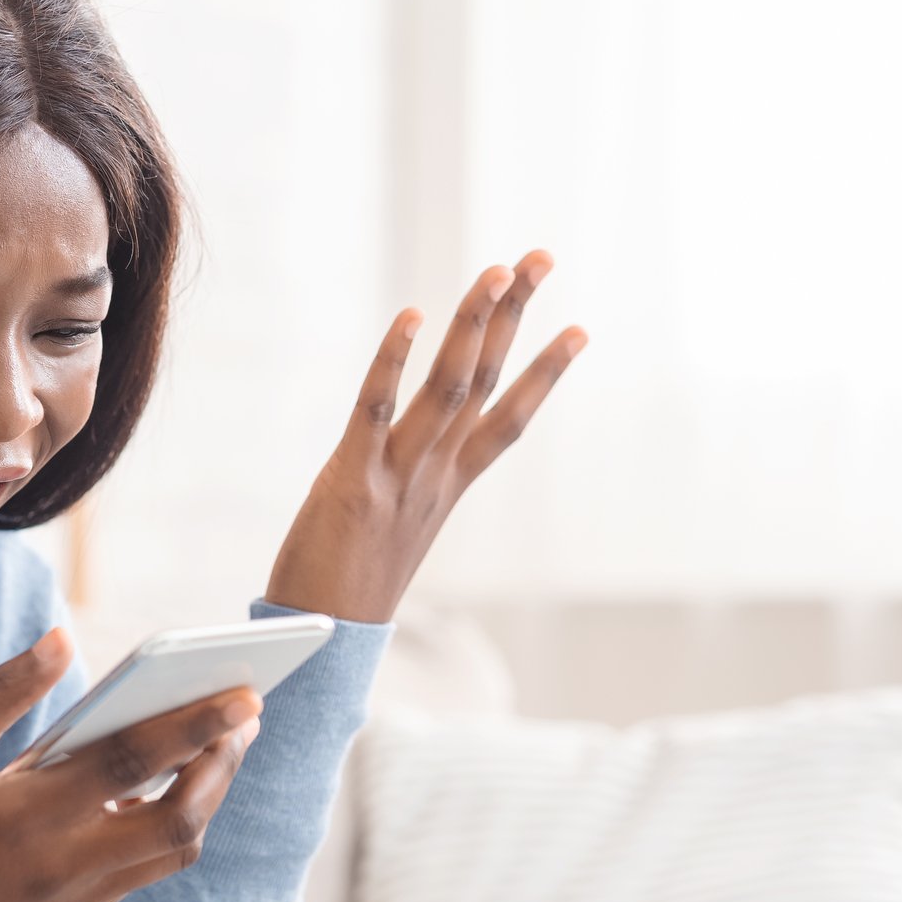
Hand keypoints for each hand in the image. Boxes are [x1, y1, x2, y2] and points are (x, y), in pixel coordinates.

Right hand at [0, 627, 264, 901]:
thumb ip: (4, 690)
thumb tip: (63, 640)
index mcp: (20, 815)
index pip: (128, 765)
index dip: (193, 727)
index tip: (243, 694)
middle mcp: (56, 868)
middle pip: (175, 823)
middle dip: (220, 767)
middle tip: (245, 717)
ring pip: (170, 853)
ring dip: (205, 798)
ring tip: (220, 745)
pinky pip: (143, 873)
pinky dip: (168, 825)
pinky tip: (176, 782)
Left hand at [265, 250, 587, 623]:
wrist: (324, 645)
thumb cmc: (349, 589)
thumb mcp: (394, 530)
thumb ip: (410, 487)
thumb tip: (418, 462)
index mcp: (449, 486)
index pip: (509, 418)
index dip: (546, 372)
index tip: (578, 328)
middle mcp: (436, 475)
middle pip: (488, 381)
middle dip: (518, 316)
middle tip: (542, 256)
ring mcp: (400, 476)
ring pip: (450, 388)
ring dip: (476, 325)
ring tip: (499, 270)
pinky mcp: (353, 481)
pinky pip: (377, 409)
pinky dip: (394, 361)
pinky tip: (412, 316)